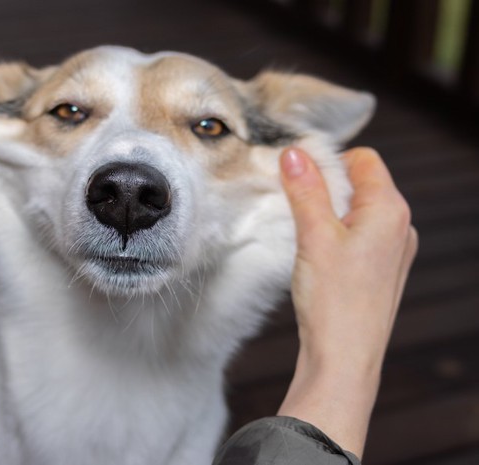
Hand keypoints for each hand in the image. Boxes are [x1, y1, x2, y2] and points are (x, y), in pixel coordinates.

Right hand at [276, 147, 417, 456]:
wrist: (344, 358)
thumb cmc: (334, 301)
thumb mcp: (314, 236)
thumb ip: (305, 189)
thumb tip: (295, 153)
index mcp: (390, 209)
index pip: (362, 159)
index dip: (328, 161)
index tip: (298, 178)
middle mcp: (400, 226)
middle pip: (361, 183)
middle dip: (326, 188)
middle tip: (298, 211)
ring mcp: (394, 250)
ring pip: (358, 211)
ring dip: (330, 213)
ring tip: (308, 240)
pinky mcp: (383, 270)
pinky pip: (361, 236)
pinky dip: (337, 236)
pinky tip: (320, 258)